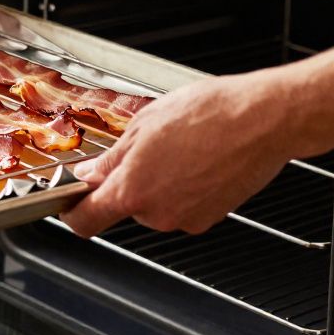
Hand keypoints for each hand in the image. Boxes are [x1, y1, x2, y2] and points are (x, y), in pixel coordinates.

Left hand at [61, 72, 298, 236]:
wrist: (263, 120)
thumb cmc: (209, 114)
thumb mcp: (144, 125)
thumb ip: (112, 158)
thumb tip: (90, 174)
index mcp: (132, 190)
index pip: (86, 220)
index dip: (73, 212)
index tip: (69, 203)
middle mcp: (157, 213)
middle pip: (124, 207)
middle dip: (128, 182)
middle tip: (146, 149)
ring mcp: (186, 219)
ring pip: (155, 205)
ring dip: (158, 183)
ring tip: (179, 149)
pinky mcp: (210, 218)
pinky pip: (182, 206)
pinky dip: (183, 188)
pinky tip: (197, 160)